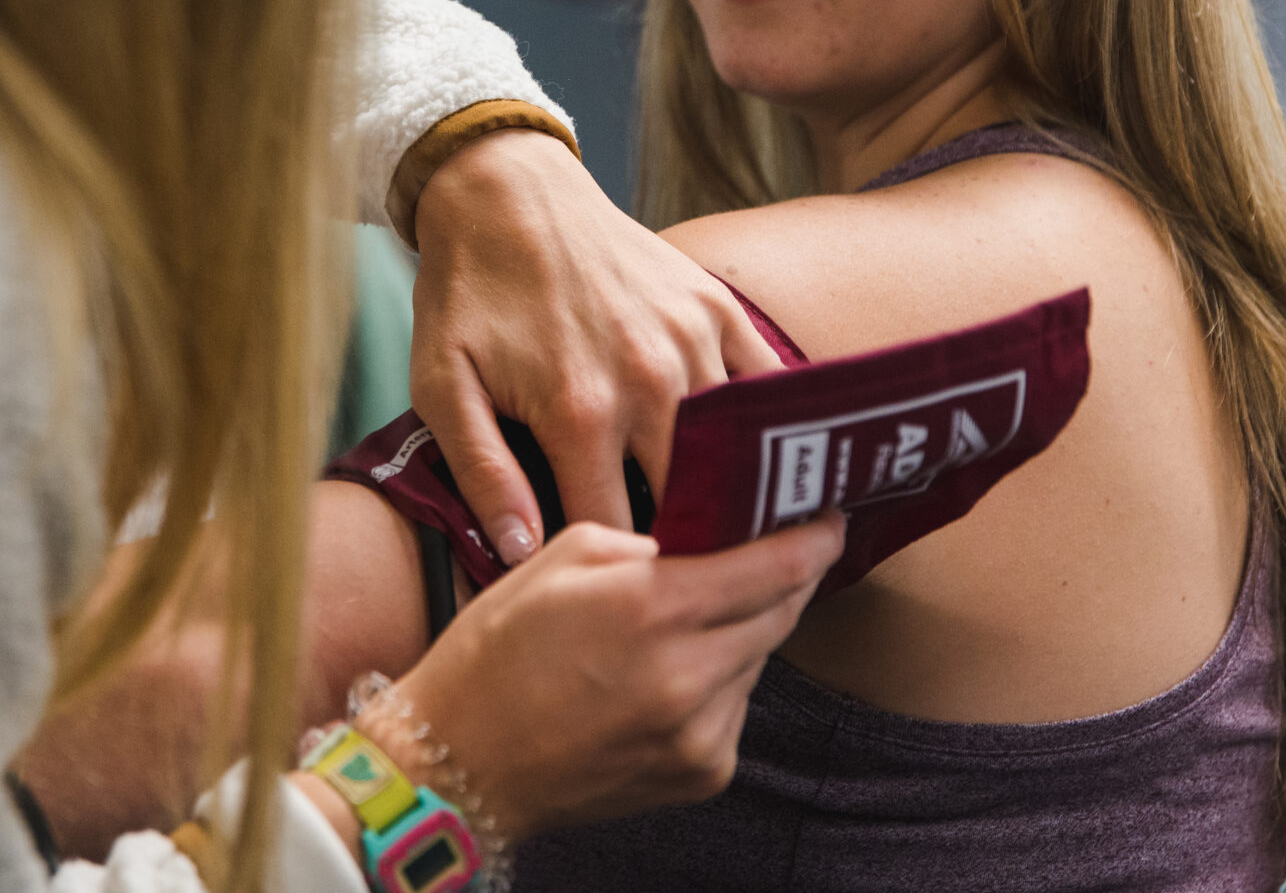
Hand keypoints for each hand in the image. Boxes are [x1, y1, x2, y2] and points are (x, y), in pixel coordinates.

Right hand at [374, 516, 842, 839]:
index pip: (778, 564)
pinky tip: (666, 675)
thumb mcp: (562, 555)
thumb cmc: (497, 649)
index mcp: (651, 607)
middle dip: (784, 576)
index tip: (827, 513)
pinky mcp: (703, 772)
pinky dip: (719, 681)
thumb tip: (711, 535)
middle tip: (772, 547)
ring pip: (760, 658)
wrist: (459, 766)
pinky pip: (737, 706)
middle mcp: (688, 675)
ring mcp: (700, 733)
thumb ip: (649, 540)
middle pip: (784, 610)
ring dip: (743, 630)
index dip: (815, 534)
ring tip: (688, 619)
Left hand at [410, 130, 782, 560]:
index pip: (621, 532)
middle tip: (685, 582)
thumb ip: (483, 475)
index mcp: (579, 412)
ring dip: (734, 493)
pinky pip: (769, 385)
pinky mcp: (716, 307)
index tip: (623, 600)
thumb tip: (521, 557)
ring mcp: (692, 340)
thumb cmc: (468, 294)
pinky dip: (771, 428)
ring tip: (729, 534)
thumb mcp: (443, 386)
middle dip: (690, 546)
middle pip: (695, 501)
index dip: (623, 577)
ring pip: (738, 451)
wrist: (507, 191)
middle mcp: (649, 380)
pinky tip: (764, 461)